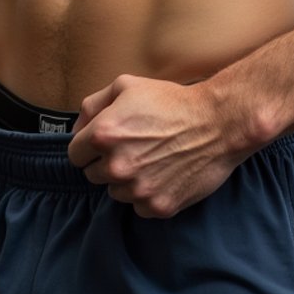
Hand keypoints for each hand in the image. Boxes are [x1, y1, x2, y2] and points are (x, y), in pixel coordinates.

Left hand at [67, 74, 249, 217]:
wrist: (217, 123)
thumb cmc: (171, 102)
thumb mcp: (126, 86)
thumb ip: (92, 105)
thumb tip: (77, 128)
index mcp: (103, 135)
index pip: (75, 155)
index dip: (90, 147)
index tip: (106, 143)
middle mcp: (116, 166)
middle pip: (93, 176)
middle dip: (107, 162)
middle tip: (134, 148)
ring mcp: (137, 190)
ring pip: (116, 192)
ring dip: (127, 180)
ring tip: (151, 159)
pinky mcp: (158, 206)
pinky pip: (139, 206)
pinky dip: (148, 194)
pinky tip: (163, 174)